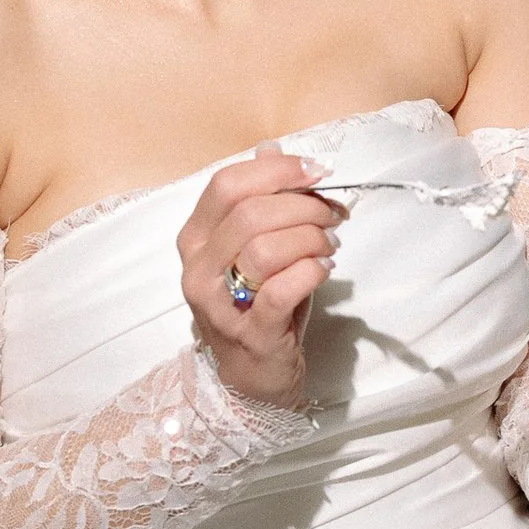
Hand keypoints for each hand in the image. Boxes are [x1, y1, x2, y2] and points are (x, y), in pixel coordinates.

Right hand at [179, 148, 343, 411]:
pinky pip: (282, 289)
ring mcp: (218, 303)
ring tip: (328, 245)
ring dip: (310, 239)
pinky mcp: (249, 332)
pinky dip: (311, 271)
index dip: (276, 171)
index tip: (316, 173)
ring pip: (266, 248)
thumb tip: (274, 150)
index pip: (226, 184)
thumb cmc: (257, 306)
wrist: (253, 379)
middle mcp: (198, 267)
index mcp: (196, 238)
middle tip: (332, 216)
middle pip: (250, 213)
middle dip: (304, 206)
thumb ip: (262, 200)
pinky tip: (322, 270)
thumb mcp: (256, 248)